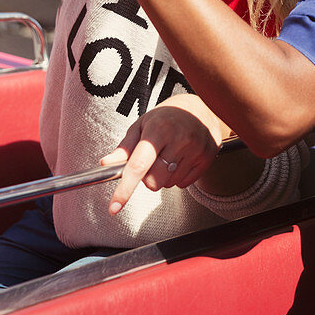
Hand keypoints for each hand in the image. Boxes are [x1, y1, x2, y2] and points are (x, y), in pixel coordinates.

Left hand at [101, 95, 229, 214]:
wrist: (201, 108)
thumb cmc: (166, 117)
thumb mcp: (142, 125)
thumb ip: (124, 147)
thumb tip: (106, 164)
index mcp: (158, 128)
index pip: (138, 165)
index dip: (125, 189)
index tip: (114, 207)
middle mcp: (179, 138)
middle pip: (153, 182)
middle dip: (148, 177)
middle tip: (154, 158)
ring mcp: (196, 148)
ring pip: (168, 184)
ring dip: (164, 176)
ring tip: (170, 154)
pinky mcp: (207, 157)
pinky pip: (184, 184)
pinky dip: (178, 175)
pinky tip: (182, 158)